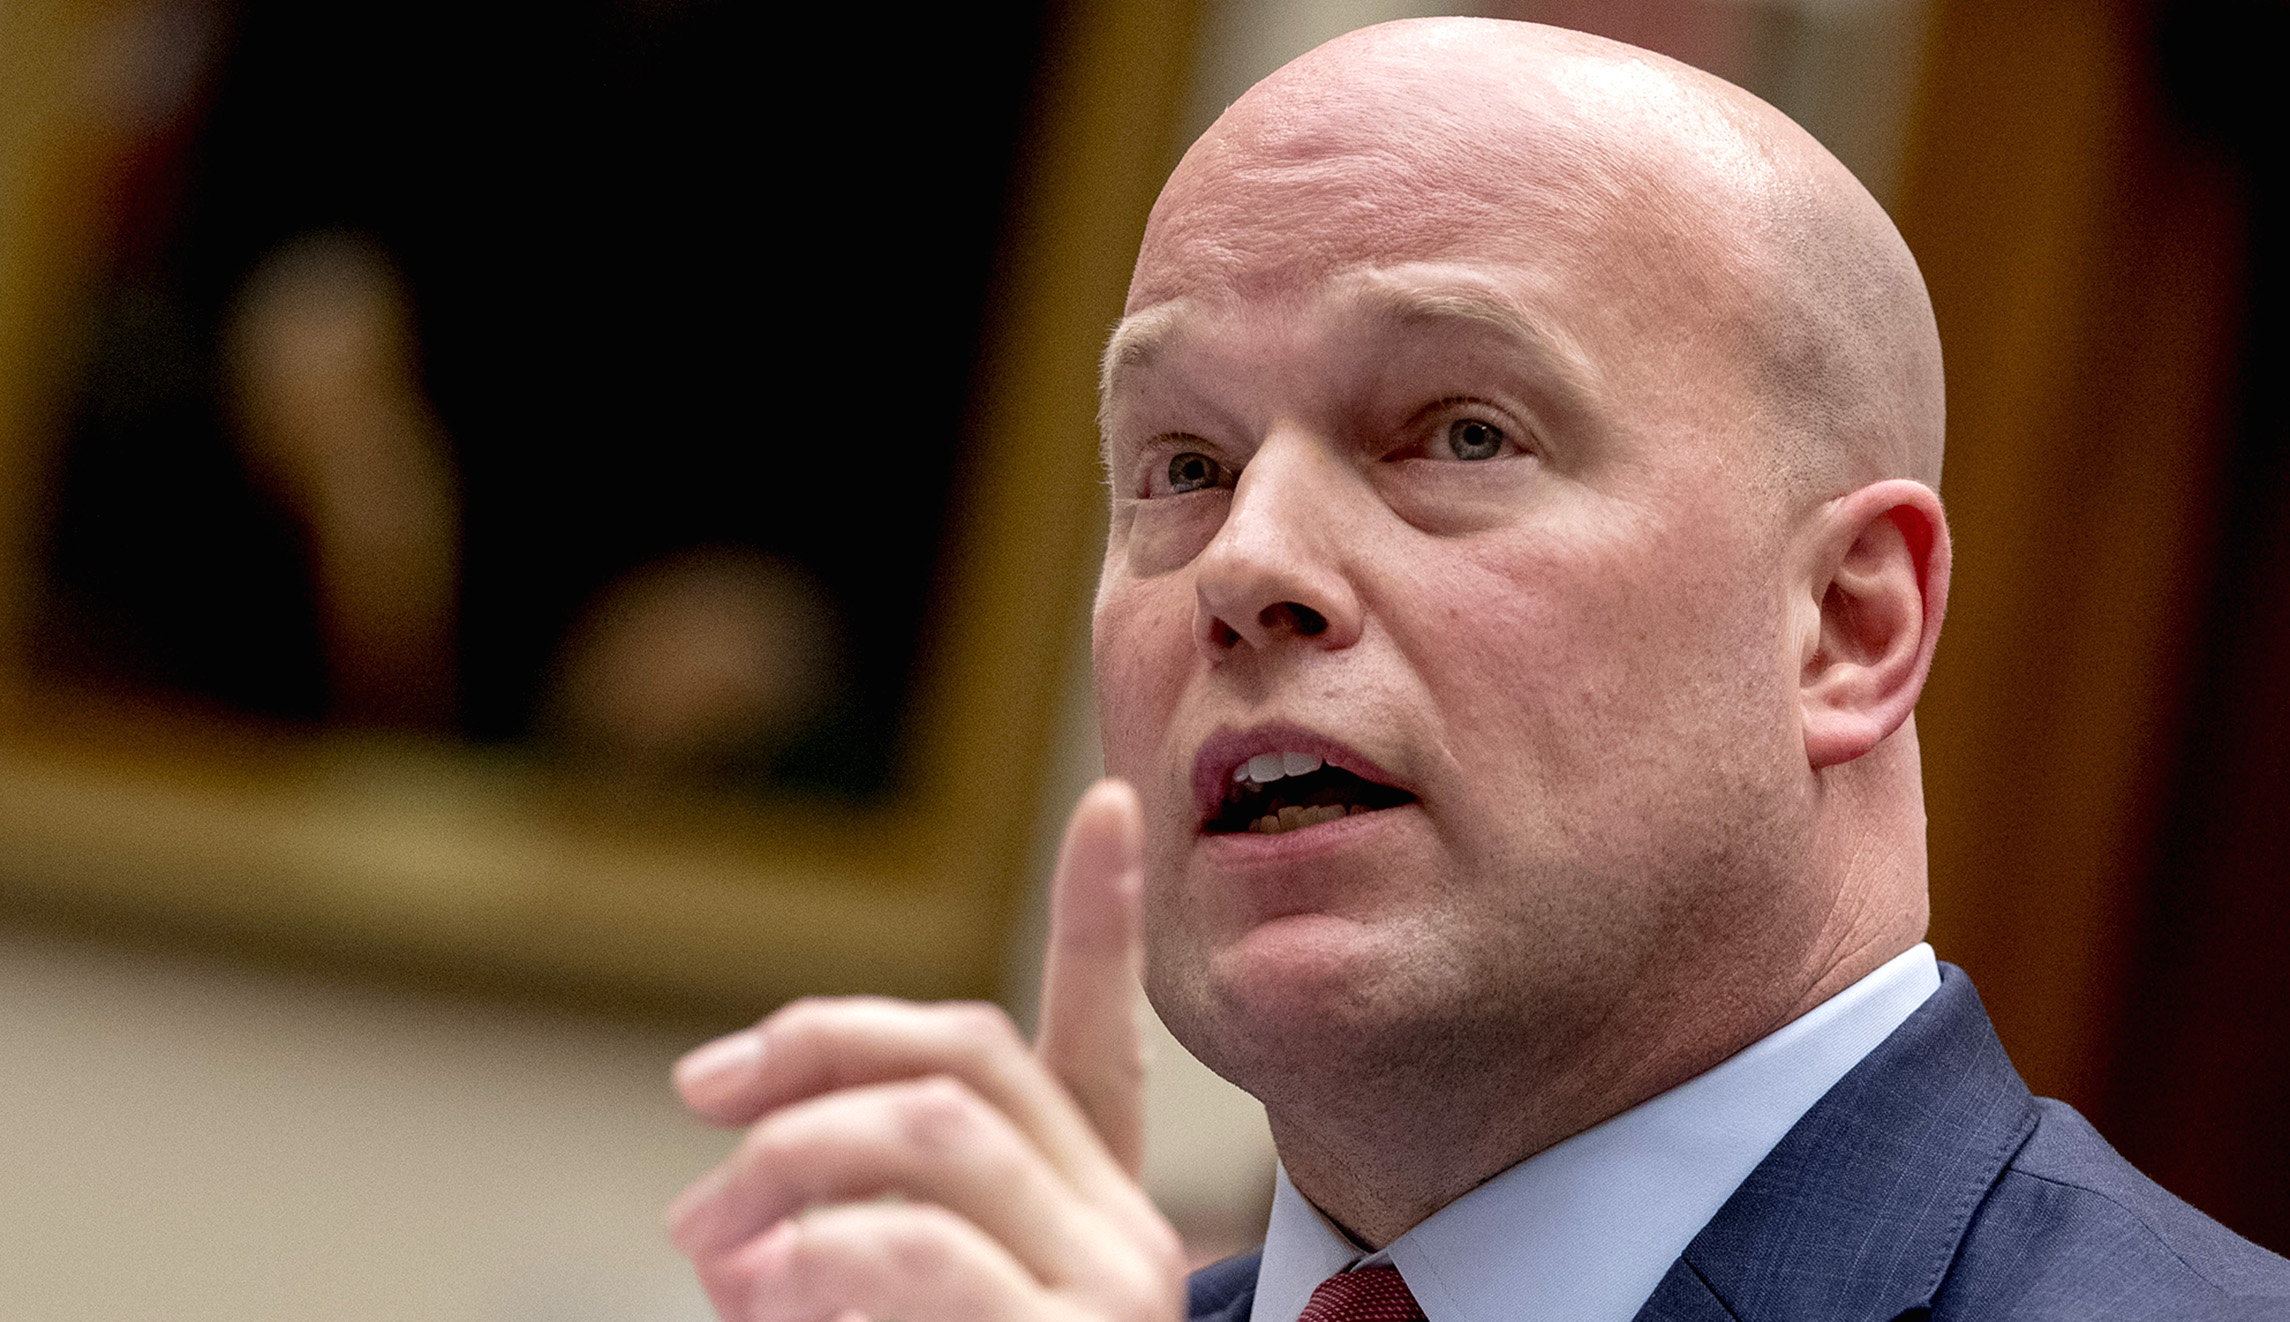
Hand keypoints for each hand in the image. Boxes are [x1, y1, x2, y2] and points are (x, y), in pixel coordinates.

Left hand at [667, 779, 1187, 1320]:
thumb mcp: (876, 1309)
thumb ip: (830, 1239)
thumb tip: (720, 1226)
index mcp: (1085, 1209)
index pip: (1100, 1045)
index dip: (1102, 920)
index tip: (1106, 803)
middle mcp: (1123, 1234)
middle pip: (973, 1055)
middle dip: (818, 1047)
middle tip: (702, 1094)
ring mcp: (1113, 1290)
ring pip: (941, 1126)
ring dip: (789, 1156)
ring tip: (710, 1242)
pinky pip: (920, 1246)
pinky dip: (815, 1254)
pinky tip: (762, 1289)